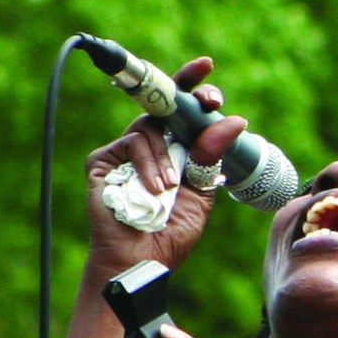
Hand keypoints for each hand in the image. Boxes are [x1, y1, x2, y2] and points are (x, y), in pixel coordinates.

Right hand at [84, 57, 247, 273]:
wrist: (141, 261)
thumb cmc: (169, 235)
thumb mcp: (200, 195)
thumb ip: (210, 158)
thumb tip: (234, 120)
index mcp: (174, 153)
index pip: (184, 114)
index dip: (195, 92)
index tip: (210, 76)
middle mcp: (150, 147)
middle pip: (163, 104)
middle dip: (185, 95)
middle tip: (207, 99)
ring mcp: (125, 153)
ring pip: (151, 126)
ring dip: (168, 157)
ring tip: (171, 188)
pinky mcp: (104, 160)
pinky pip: (133, 143)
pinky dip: (149, 164)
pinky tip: (155, 189)